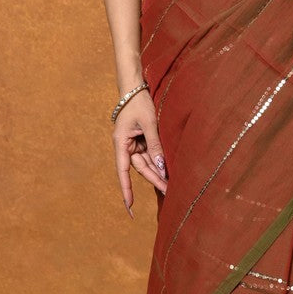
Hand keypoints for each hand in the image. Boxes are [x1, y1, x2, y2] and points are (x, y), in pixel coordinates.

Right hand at [112, 89, 167, 215]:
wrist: (135, 88)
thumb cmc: (139, 103)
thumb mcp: (149, 123)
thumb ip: (155, 144)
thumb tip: (160, 166)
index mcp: (121, 143)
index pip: (123, 171)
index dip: (126, 189)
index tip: (129, 205)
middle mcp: (125, 146)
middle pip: (140, 168)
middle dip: (154, 180)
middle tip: (168, 192)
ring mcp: (133, 144)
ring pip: (147, 163)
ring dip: (158, 173)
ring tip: (171, 186)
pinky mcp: (141, 140)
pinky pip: (150, 154)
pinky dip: (158, 162)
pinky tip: (167, 172)